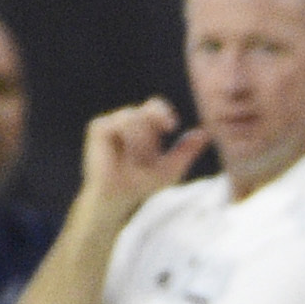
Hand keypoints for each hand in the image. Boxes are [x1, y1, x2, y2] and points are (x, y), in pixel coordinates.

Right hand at [80, 99, 208, 221]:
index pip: (155, 107)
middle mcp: (130, 120)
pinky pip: (119, 122)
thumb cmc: (143, 183)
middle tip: (149, 159)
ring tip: (137, 161)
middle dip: (152, 137)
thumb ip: (187, 151)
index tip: (171, 126)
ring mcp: (113, 122)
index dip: (163, 112)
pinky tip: (126, 156)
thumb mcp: (171, 168)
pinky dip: (127, 139)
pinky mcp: (99, 127)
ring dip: (141, 142)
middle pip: (147, 112)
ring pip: (134, 117)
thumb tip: (205, 133)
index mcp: (146, 126)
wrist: (120, 196)